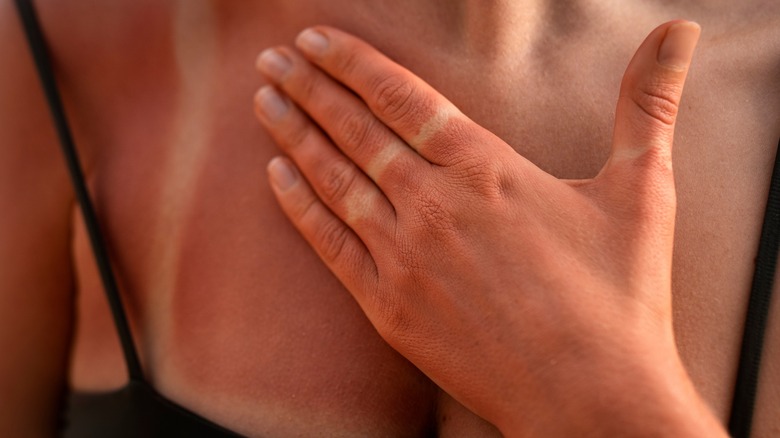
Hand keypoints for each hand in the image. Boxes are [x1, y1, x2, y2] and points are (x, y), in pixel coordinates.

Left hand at [254, 21, 723, 435]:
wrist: (591, 396)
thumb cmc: (621, 296)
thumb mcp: (642, 189)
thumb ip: (648, 105)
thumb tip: (679, 32)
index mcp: (488, 169)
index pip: (402, 98)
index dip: (353, 63)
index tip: (315, 38)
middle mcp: (435, 205)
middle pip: (356, 131)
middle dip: (310, 88)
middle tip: (272, 57)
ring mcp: (405, 257)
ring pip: (335, 180)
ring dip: (294, 135)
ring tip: (262, 100)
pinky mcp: (389, 307)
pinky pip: (330, 244)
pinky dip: (299, 206)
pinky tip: (274, 176)